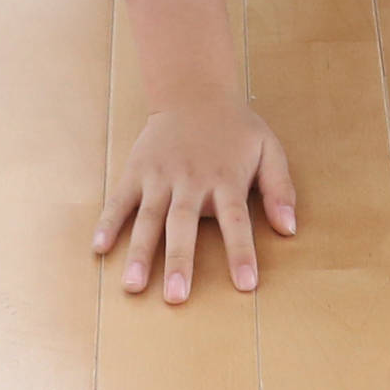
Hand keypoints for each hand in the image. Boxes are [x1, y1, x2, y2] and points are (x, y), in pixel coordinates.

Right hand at [99, 93, 296, 302]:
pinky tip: (99, 249)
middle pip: (183, 224)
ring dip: (140, 252)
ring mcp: (159, 176)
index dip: (241, 252)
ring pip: (149, 218)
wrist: (192, 92)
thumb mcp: (269, 150)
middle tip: (176, 298)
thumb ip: (280, 188)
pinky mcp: (136, 171)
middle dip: (179, 261)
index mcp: (225, 179)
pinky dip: (108, 223)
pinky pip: (120, 200)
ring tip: (133, 286)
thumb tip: (290, 229)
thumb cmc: (234, 129)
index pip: (236, 220)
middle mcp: (190, 180)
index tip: (246, 285)